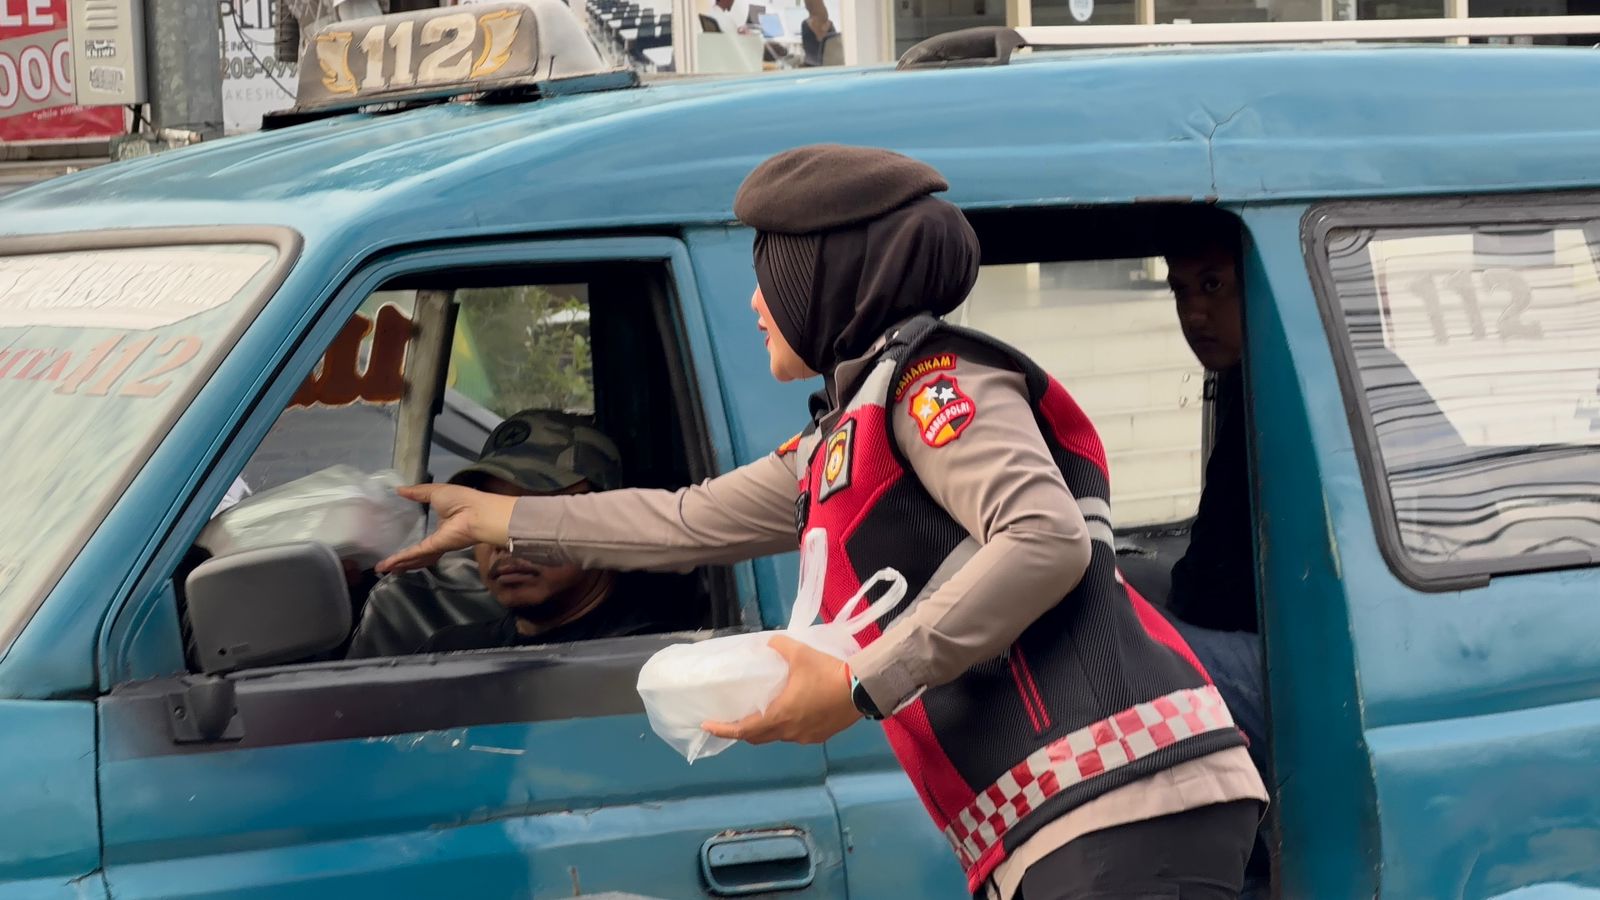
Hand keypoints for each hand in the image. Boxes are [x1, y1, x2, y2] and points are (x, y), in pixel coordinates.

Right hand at [376, 484, 515, 574]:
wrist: (477, 512)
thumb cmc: (461, 500)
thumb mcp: (436, 492)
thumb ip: (418, 493)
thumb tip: (399, 489)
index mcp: (442, 523)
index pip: (424, 534)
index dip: (411, 537)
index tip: (396, 539)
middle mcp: (439, 537)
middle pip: (419, 552)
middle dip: (405, 559)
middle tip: (388, 565)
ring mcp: (437, 545)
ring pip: (415, 557)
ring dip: (400, 563)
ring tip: (385, 569)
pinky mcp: (434, 548)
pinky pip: (414, 554)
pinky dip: (400, 559)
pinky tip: (387, 565)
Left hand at [702, 635, 861, 744]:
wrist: (863, 689)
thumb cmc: (827, 674)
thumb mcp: (800, 653)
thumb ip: (780, 645)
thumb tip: (768, 642)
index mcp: (779, 715)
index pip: (743, 729)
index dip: (723, 729)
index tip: (708, 725)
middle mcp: (789, 731)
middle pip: (757, 738)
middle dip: (742, 731)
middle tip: (732, 720)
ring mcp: (805, 737)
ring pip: (777, 737)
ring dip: (766, 729)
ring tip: (762, 714)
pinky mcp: (820, 736)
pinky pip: (795, 735)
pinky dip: (786, 727)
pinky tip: (791, 714)